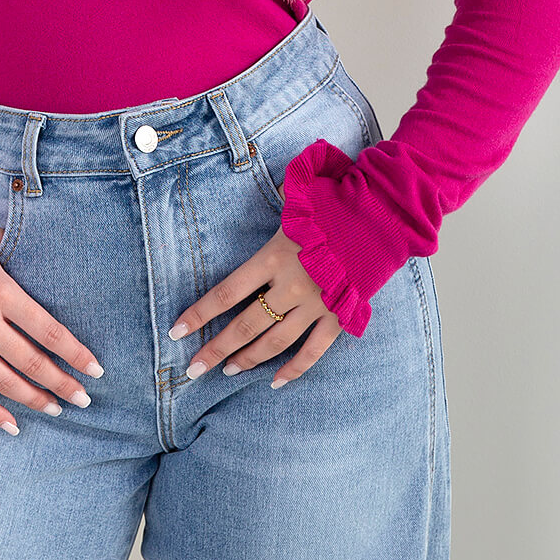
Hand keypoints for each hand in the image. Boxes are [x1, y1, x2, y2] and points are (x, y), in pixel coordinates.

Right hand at [0, 224, 104, 433]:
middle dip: (62, 383)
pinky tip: (13, 427)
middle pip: (31, 362)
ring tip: (57, 409)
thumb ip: (16, 245)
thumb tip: (43, 244)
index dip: (75, 352)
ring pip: (4, 382)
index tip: (96, 369)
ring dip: (34, 399)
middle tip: (84, 398)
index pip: (48, 330)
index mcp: (0, 292)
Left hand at [167, 195, 341, 388]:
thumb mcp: (295, 203)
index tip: (177, 330)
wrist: (382, 216)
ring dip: (248, 359)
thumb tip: (250, 177)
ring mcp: (316, 304)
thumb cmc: (334, 202)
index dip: (200, 313)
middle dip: (217, 348)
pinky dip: (294, 369)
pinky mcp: (339, 317)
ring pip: (274, 341)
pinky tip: (275, 382)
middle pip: (246, 324)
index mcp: (274, 256)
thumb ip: (271, 212)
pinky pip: (313, 351)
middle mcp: (292, 285)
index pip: (227, 292)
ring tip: (227, 370)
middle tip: (193, 368)